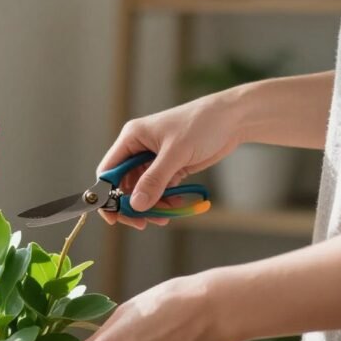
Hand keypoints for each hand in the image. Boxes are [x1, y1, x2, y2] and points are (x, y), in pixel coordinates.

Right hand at [100, 92, 243, 228]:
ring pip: (142, 190)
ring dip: (151, 205)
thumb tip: (136, 205)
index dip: (107, 195)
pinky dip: (165, 200)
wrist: (233, 119)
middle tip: (142, 222)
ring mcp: (154, 159)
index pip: (108, 171)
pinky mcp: (169, 167)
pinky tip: (175, 205)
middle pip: (124, 185)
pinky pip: (159, 189)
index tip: (114, 216)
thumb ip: (155, 180)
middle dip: (133, 205)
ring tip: (165, 216)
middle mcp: (138, 149)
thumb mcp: (176, 153)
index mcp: (132, 138)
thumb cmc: (202, 124)